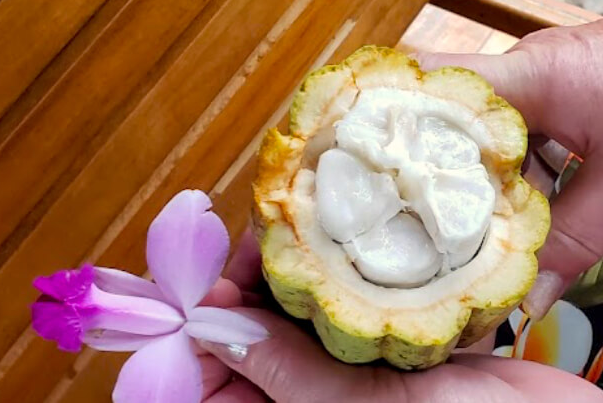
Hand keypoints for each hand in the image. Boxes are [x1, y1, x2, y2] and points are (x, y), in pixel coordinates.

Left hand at [198, 233, 602, 402]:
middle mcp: (317, 399)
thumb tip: (214, 330)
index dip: (205, 326)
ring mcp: (358, 371)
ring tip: (296, 218)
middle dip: (252, 285)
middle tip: (257, 230)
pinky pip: (356, 303)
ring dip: (299, 269)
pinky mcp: (398, 343)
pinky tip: (348, 234)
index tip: (207, 273)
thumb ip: (293, 376)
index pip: (217, 378)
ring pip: (305, 314)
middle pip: (258, 338)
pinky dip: (348, 269)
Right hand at [417, 0, 602, 318]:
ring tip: (466, 230)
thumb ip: (573, 241)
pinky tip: (525, 208)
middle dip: (434, 172)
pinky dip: (522, 166)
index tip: (377, 191)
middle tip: (416, 228)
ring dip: (483, 175)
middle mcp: (528, 66)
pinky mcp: (579, 83)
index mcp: (530, 77)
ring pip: (493, 126)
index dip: (393, 139)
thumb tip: (529, 296)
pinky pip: (530, 125)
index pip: (429, 96)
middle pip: (452, 116)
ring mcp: (553, 72)